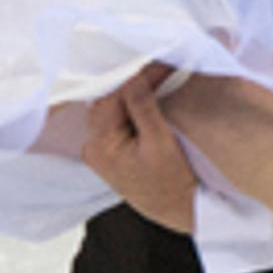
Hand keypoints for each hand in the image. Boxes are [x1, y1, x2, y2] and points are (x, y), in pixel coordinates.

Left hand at [81, 65, 198, 233]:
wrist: (179, 211)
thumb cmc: (172, 182)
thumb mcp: (160, 142)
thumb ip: (143, 107)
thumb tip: (133, 75)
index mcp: (100, 144)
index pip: (113, 96)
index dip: (137, 76)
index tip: (160, 62)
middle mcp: (92, 146)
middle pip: (109, 100)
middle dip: (134, 81)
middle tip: (160, 65)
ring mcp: (99, 149)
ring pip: (112, 108)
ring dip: (132, 92)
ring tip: (156, 75)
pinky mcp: (110, 151)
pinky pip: (116, 119)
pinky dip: (130, 105)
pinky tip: (146, 94)